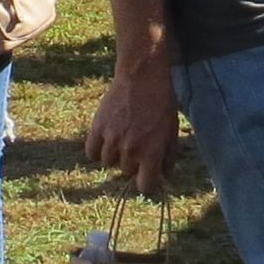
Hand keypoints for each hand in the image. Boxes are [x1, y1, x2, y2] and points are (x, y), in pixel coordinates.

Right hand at [86, 63, 180, 195]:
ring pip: (108, 163)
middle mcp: (131, 150)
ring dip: (115, 155)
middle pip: (126, 171)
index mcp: (151, 153)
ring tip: (122, 138)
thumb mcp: (171, 132)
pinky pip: (91, 152)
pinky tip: (105, 141)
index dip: (146, 182)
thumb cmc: (161, 104)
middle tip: (136, 144)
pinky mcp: (98, 127)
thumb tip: (165, 177)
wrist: (142, 77)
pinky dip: (97, 150)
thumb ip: (168, 158)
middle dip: (132, 162)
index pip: (144, 187)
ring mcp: (112, 139)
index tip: (147, 174)